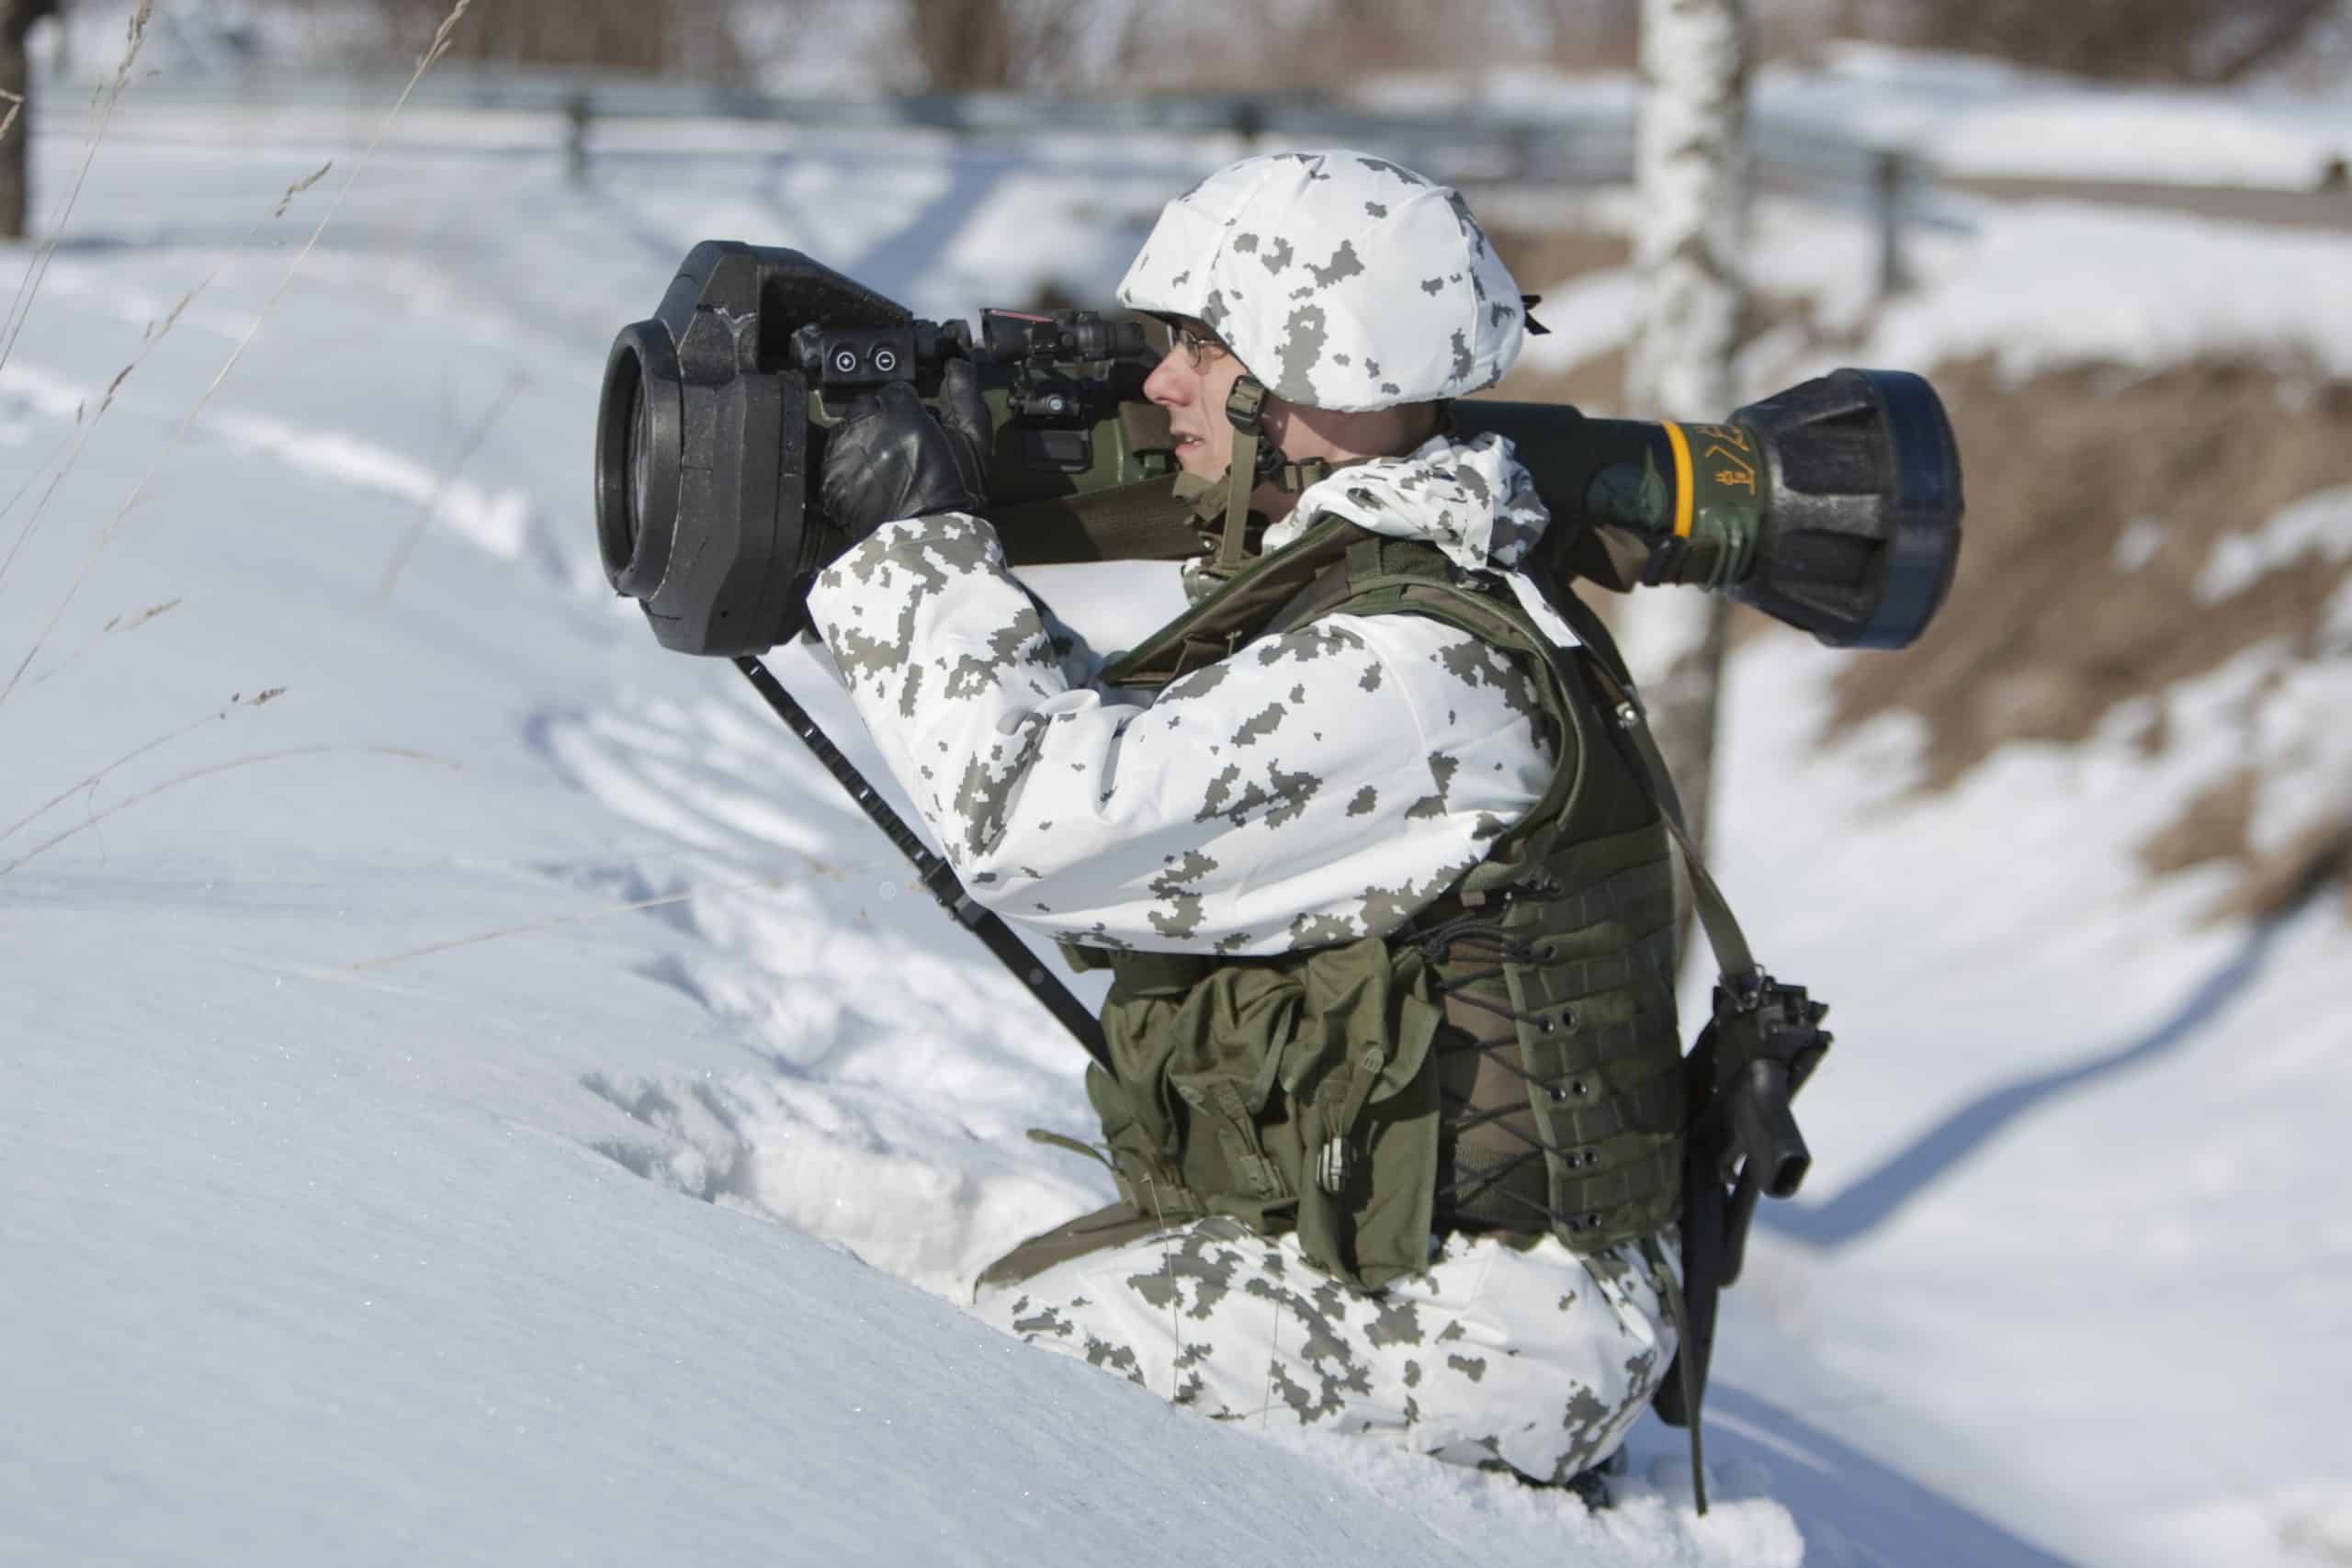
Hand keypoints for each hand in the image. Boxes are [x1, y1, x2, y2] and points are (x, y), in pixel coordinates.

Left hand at [818, 358, 991, 551]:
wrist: (929, 542)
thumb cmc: (957, 491)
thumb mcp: (973, 442)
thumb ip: (963, 396)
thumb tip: (956, 363)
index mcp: (901, 413)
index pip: (896, 391)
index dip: (907, 408)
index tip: (915, 425)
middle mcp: (866, 427)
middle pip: (864, 406)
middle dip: (879, 420)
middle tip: (897, 446)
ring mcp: (843, 455)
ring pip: (846, 431)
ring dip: (860, 442)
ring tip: (882, 467)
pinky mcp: (829, 481)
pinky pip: (833, 462)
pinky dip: (847, 470)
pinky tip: (867, 484)